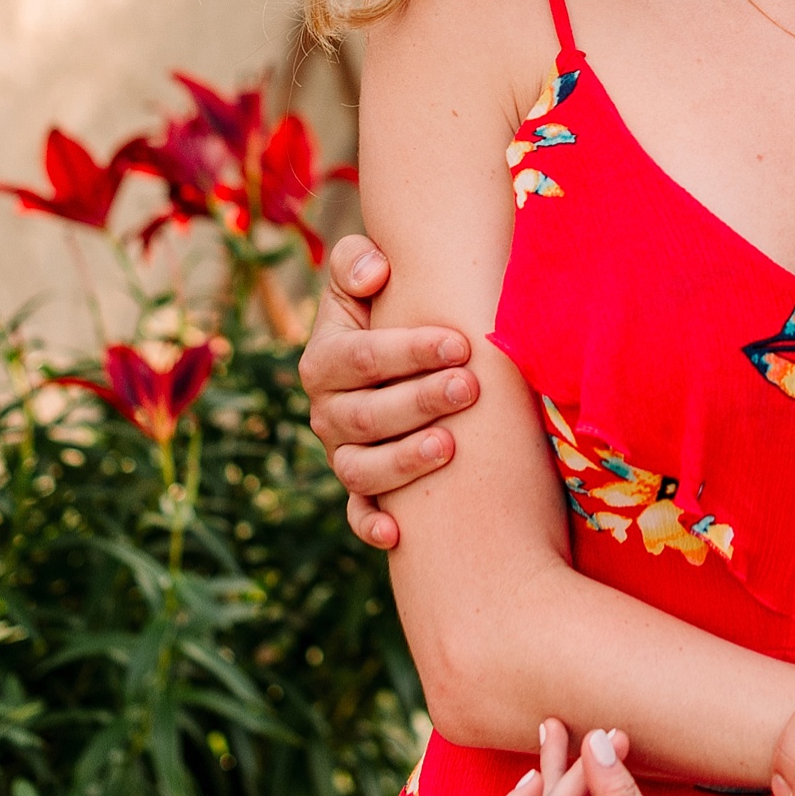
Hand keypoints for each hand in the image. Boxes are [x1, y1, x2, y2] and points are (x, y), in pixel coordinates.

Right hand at [301, 235, 478, 550]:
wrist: (397, 351)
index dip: (406, 350)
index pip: (358, 357)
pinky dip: (371, 526)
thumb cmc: (389, 305)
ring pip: (361, 469)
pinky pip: (359, 514)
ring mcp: (343, 454)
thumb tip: (374, 273)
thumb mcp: (363, 274)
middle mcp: (327, 412)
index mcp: (324, 359)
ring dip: (404, 462)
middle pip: (364, 415)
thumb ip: (356, 260)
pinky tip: (397, 535)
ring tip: (452, 446)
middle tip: (470, 386)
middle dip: (418, 401)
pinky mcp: (364, 488)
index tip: (459, 342)